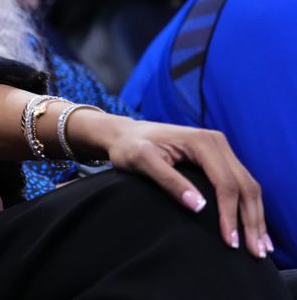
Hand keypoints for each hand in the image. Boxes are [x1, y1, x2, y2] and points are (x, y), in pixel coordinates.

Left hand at [70, 111, 271, 258]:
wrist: (125, 134)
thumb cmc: (129, 147)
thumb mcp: (142, 161)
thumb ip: (169, 181)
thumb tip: (199, 206)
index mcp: (201, 141)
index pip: (225, 183)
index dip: (229, 214)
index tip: (230, 241)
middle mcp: (217, 142)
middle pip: (244, 185)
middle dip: (251, 220)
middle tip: (256, 251)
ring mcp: (220, 149)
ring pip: (248, 186)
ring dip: (255, 216)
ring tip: (260, 247)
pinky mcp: (219, 159)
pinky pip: (241, 184)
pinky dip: (249, 207)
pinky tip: (252, 228)